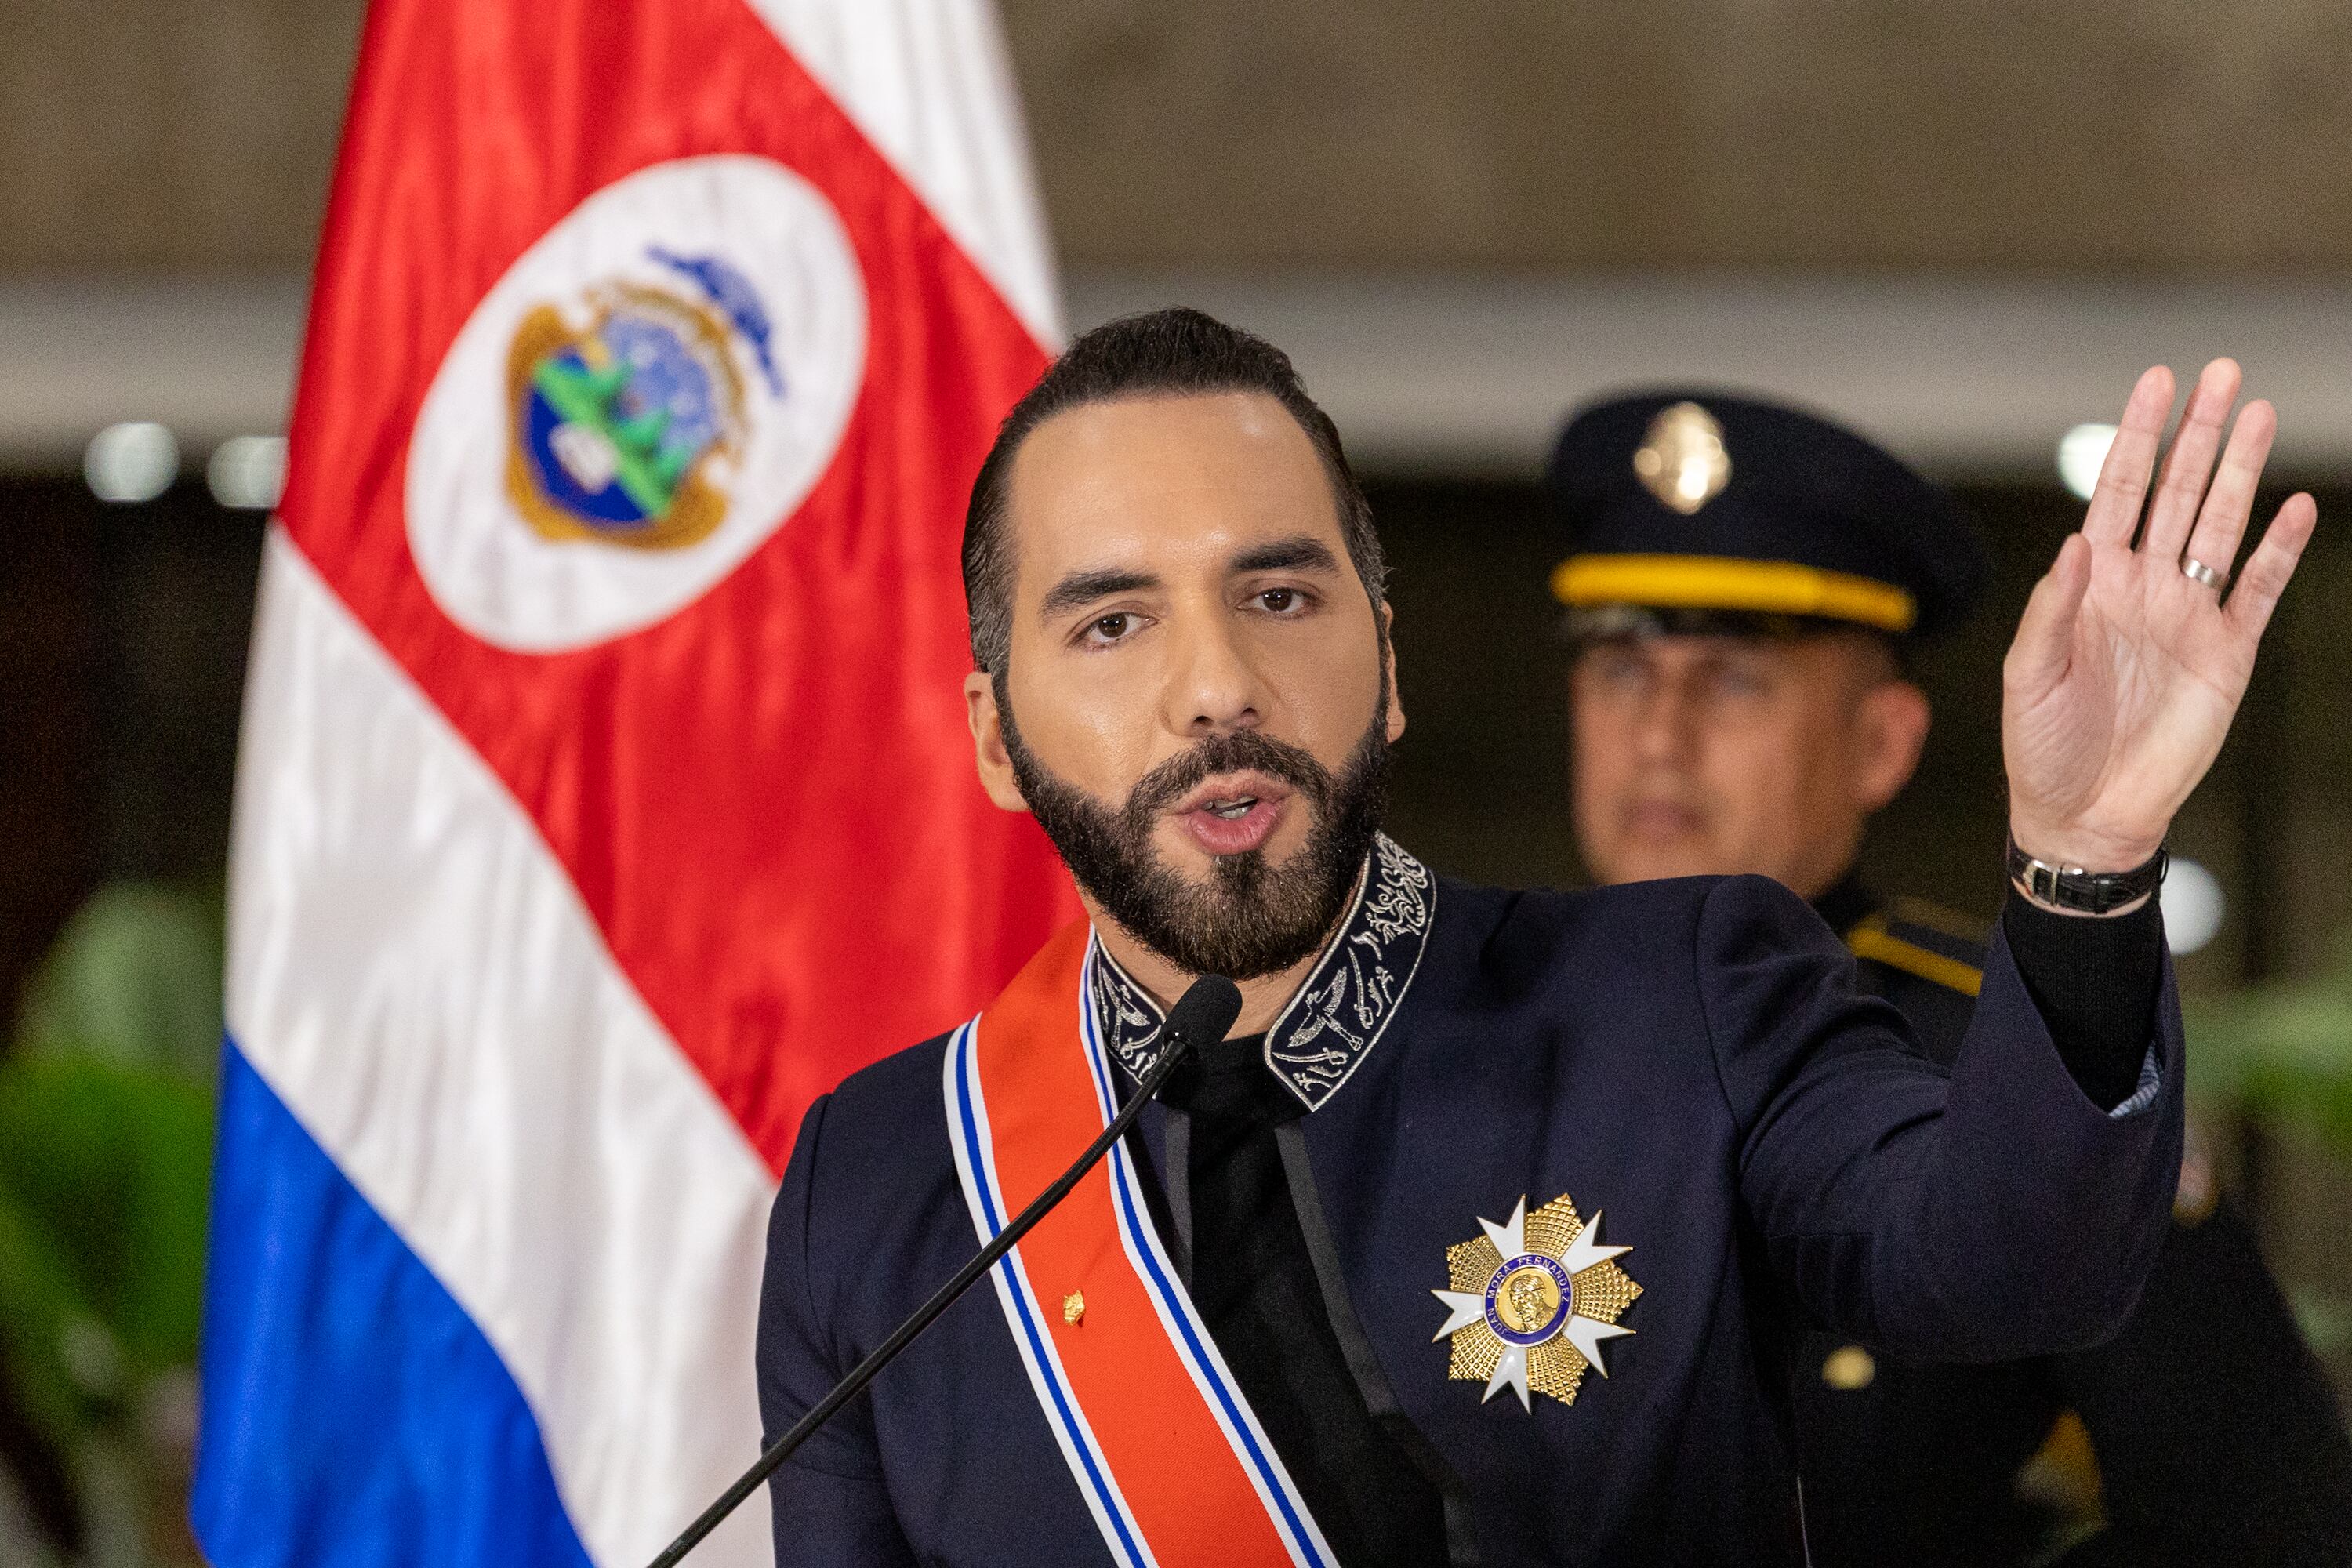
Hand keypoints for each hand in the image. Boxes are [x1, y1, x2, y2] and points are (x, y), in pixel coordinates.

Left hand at [2003, 358, 2317, 871]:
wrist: (2084, 812)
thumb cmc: (2042, 746)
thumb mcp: (2028, 676)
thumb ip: (2052, 609)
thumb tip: (2075, 542)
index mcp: (2090, 584)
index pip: (2119, 493)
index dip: (2137, 438)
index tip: (2156, 383)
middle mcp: (2142, 587)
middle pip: (2177, 493)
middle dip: (2197, 434)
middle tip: (2223, 373)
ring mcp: (2187, 616)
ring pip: (2220, 526)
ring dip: (2239, 473)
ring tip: (2257, 414)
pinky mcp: (2226, 654)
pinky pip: (2257, 590)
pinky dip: (2279, 550)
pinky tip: (2295, 506)